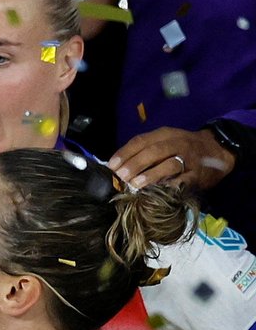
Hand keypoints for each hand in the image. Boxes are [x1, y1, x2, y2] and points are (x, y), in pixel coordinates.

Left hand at [108, 127, 235, 192]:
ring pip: (169, 165)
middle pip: (155, 151)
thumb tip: (116, 167)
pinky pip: (182, 181)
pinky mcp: (197, 175)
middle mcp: (178, 144)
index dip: (125, 153)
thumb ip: (143, 151)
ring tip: (135, 185)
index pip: (142, 141)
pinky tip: (155, 194)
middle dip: (135, 164)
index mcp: (165, 135)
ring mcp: (189, 159)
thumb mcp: (164, 142)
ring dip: (150, 175)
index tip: (111, 166)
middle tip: (121, 176)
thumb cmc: (182, 148)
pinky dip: (168, 188)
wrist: (218, 151)